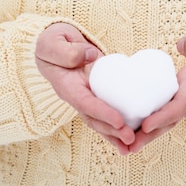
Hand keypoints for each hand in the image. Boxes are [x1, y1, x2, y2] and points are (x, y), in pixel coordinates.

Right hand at [35, 22, 135, 153]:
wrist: (56, 42)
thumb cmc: (52, 42)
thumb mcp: (52, 42)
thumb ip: (67, 51)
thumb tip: (91, 56)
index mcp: (65, 86)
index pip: (84, 103)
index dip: (102, 113)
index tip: (119, 121)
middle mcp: (76, 95)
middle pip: (94, 118)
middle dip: (112, 130)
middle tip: (131, 138)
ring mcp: (87, 94)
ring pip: (101, 119)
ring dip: (116, 134)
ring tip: (134, 144)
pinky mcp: (98, 91)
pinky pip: (108, 109)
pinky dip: (118, 123)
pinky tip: (133, 133)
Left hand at [129, 26, 185, 153]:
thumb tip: (180, 46)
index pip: (180, 104)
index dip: (163, 116)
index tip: (145, 125)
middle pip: (170, 120)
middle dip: (149, 135)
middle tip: (128, 146)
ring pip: (166, 120)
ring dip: (147, 134)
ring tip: (124, 146)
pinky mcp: (181, 94)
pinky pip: (165, 111)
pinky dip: (150, 123)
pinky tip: (132, 129)